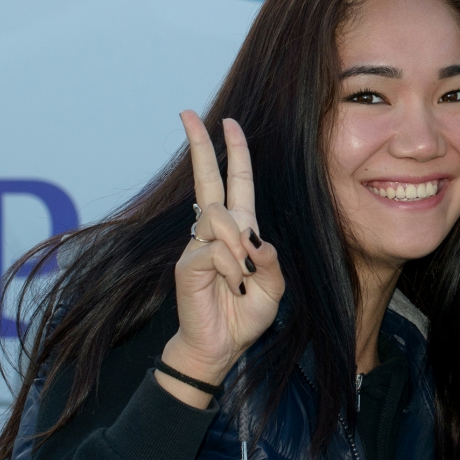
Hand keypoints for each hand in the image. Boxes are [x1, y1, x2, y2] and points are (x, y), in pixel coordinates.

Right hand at [159, 111, 283, 405]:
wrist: (221, 346)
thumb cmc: (245, 315)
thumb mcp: (273, 288)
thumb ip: (270, 261)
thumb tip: (254, 239)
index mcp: (241, 231)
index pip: (237, 185)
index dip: (234, 154)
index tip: (228, 123)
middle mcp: (216, 231)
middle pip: (208, 181)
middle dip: (199, 146)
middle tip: (186, 114)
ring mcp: (198, 245)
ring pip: (220, 219)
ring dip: (239, 247)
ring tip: (241, 277)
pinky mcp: (187, 263)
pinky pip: (215, 251)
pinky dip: (231, 268)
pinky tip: (231, 284)